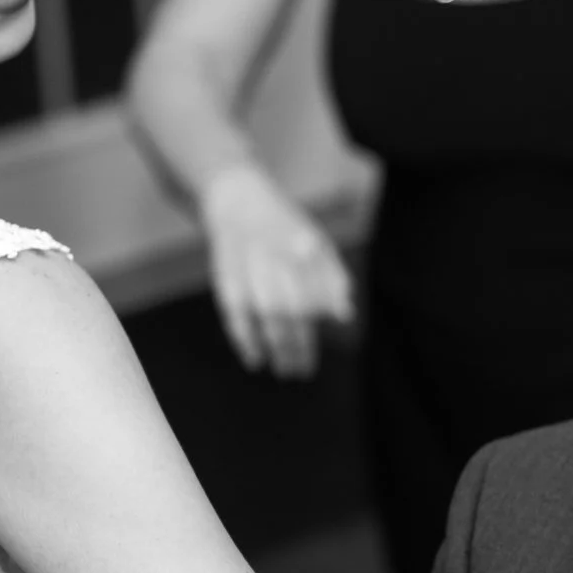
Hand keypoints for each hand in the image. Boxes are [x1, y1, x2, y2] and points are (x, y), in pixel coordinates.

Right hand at [198, 164, 352, 377]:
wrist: (237, 200)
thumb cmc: (286, 228)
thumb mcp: (317, 242)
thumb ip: (334, 276)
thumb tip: (346, 316)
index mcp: (305, 247)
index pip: (319, 293)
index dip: (322, 323)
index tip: (330, 341)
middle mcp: (277, 257)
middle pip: (292, 311)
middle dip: (299, 347)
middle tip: (304, 372)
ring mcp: (250, 268)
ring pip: (267, 316)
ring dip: (277, 349)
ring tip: (287, 372)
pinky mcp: (226, 278)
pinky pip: (236, 315)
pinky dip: (245, 340)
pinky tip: (256, 361)